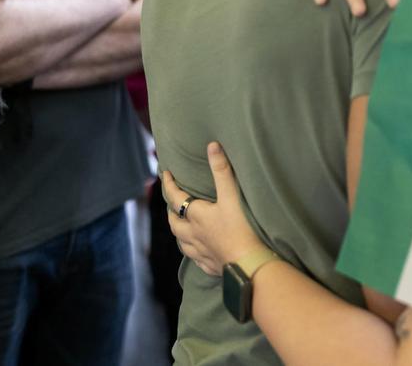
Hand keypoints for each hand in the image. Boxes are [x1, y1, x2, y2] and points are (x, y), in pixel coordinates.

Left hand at [161, 142, 265, 276]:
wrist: (247, 265)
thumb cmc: (240, 229)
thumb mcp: (231, 196)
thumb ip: (222, 171)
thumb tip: (212, 146)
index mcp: (196, 216)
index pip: (176, 197)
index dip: (169, 184)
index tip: (165, 174)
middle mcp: (193, 234)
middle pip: (174, 222)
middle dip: (170, 211)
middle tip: (171, 203)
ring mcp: (200, 252)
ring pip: (181, 242)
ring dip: (178, 232)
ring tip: (181, 227)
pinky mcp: (209, 265)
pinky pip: (194, 258)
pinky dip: (192, 251)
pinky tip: (198, 251)